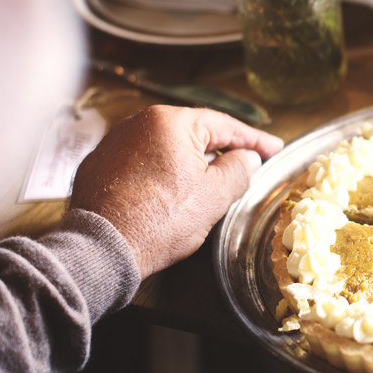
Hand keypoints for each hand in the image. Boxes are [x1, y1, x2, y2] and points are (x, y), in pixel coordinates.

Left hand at [69, 105, 283, 279]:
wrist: (103, 250)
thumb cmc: (160, 221)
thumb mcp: (215, 196)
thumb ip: (239, 170)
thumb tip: (247, 158)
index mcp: (171, 122)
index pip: (224, 125)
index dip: (254, 139)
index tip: (274, 148)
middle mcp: (138, 122)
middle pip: (193, 133)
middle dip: (221, 150)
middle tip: (246, 164)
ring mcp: (114, 143)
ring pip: (166, 147)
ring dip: (189, 162)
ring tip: (209, 182)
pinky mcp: (99, 165)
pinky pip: (141, 161)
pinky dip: (160, 172)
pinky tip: (170, 191)